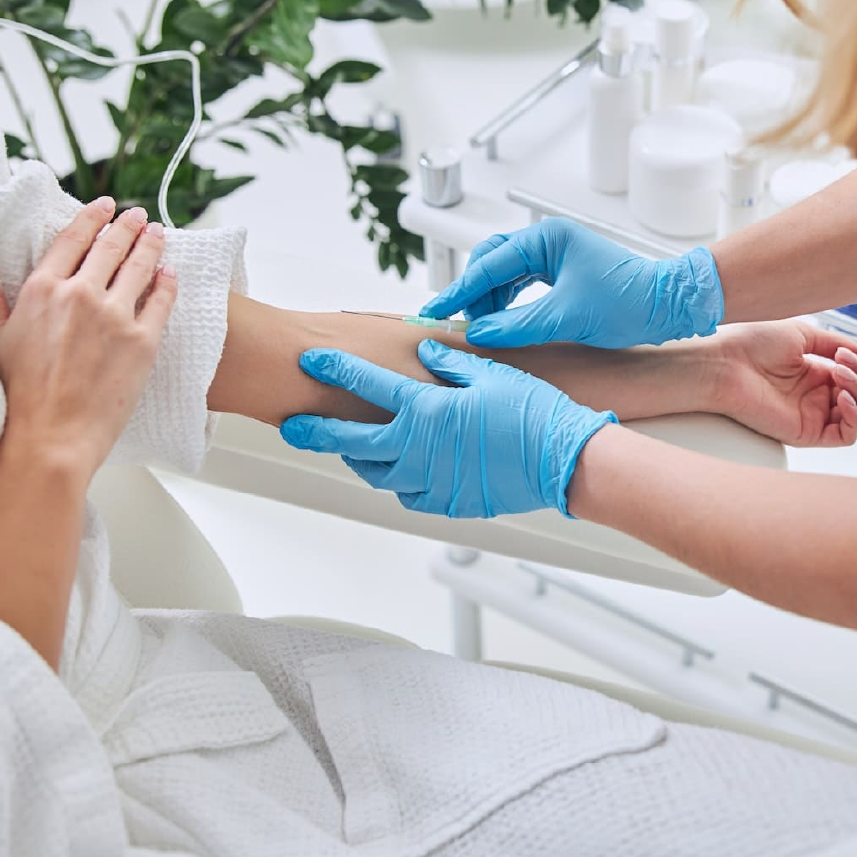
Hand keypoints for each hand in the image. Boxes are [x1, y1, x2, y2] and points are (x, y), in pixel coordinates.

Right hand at [0, 198, 177, 480]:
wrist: (53, 434)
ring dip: (152, 246)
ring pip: (141, 267)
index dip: (93, 217)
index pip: (73, 238)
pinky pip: (162, 301)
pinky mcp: (144, 341)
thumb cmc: (21, 392)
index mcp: (43, 289)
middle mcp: (81, 295)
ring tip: (159, 234)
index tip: (105, 206)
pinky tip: (171, 273)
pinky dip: (168, 282)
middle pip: (112, 247)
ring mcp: (116, 317)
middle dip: (128, 227)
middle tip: (139, 216)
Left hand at [280, 341, 615, 517]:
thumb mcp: (492, 375)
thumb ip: (452, 363)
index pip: (366, 386)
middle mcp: (420, 449)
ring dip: (357, 459)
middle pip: (351, 442)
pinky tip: (398, 473)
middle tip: (293, 427)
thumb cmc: (534, 415)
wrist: (564, 463)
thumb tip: (426, 353)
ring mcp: (433, 481)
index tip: (311, 361)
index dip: (334, 370)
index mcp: (427, 411)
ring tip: (347, 449)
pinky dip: (397, 482)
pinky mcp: (450, 503)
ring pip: (377, 474)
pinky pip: (409, 496)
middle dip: (317, 432)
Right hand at [420, 217, 722, 348]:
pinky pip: (520, 284)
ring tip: (480, 327)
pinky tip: (500, 322)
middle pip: (491, 261)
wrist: (669, 306)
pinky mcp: (561, 273)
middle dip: (472, 292)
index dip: (459, 290)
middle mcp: (547, 241)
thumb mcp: (568, 316)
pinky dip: (506, 303)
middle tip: (457, 322)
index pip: (489, 264)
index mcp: (547, 238)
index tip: (435, 310)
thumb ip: (518, 325)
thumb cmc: (629, 302)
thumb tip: (480, 334)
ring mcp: (554, 256)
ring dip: (488, 299)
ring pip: (504, 274)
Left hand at [711, 322, 856, 447]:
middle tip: (842, 361)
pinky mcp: (806, 432)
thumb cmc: (751, 345)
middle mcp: (817, 396)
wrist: (725, 363)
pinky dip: (855, 417)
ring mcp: (813, 415)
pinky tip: (843, 398)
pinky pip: (846, 436)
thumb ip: (836, 344)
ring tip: (839, 374)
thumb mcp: (803, 335)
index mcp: (816, 373)